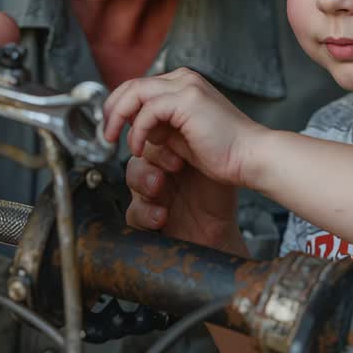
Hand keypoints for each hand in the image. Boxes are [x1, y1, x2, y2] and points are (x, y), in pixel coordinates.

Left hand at [104, 68, 265, 187]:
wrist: (251, 157)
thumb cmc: (223, 152)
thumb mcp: (181, 135)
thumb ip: (160, 125)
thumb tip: (136, 125)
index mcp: (184, 83)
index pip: (140, 86)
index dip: (119, 106)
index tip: (111, 129)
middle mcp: (184, 78)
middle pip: (132, 84)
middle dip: (112, 109)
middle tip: (106, 134)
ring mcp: (186, 86)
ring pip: (135, 92)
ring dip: (119, 117)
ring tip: (115, 140)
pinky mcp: (187, 100)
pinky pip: (148, 110)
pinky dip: (138, 130)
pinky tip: (139, 148)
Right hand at [123, 143, 245, 254]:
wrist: (221, 232)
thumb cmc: (219, 195)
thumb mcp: (210, 160)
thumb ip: (187, 141)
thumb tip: (173, 120)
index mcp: (171, 152)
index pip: (149, 137)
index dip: (151, 139)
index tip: (166, 145)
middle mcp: (158, 170)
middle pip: (136, 158)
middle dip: (147, 163)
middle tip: (167, 168)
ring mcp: (150, 195)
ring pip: (131, 182)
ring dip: (142, 183)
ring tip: (158, 188)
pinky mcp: (145, 218)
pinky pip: (132, 213)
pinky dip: (144, 214)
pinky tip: (160, 215)